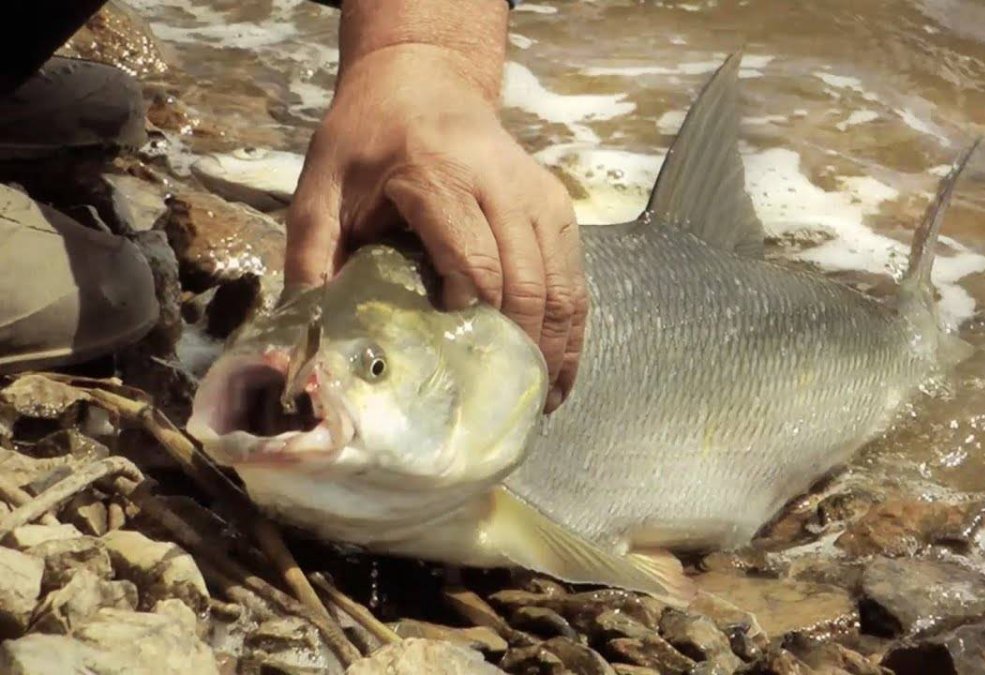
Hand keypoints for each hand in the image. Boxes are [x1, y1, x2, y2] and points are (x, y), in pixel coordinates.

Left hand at [284, 42, 587, 412]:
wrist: (425, 77)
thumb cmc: (367, 136)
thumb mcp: (320, 185)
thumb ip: (310, 255)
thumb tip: (308, 333)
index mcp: (440, 177)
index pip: (475, 262)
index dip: (472, 316)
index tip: (454, 360)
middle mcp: (502, 185)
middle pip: (527, 283)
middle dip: (519, 349)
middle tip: (501, 405)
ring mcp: (538, 196)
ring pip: (561, 286)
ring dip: (554, 348)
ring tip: (535, 401)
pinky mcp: (558, 207)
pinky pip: (574, 277)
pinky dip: (572, 328)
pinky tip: (558, 370)